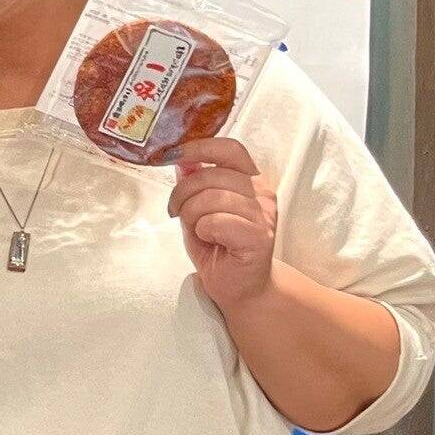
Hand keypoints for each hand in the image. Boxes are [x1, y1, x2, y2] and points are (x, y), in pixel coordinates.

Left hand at [169, 137, 277, 307]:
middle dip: (181, 194)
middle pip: (210, 174)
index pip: (229, 148)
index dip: (198, 147)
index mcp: (250, 179)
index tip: (170, 156)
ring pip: (210, 198)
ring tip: (197, 230)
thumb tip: (181, 160)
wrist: (240, 286)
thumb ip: (192, 184)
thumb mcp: (197, 210)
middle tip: (176, 213)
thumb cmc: (218, 247)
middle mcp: (262, 192)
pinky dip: (204, 231)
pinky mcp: (260, 236)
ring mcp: (264, 214)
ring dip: (191, 215)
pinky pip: (216, 221)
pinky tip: (211, 240)